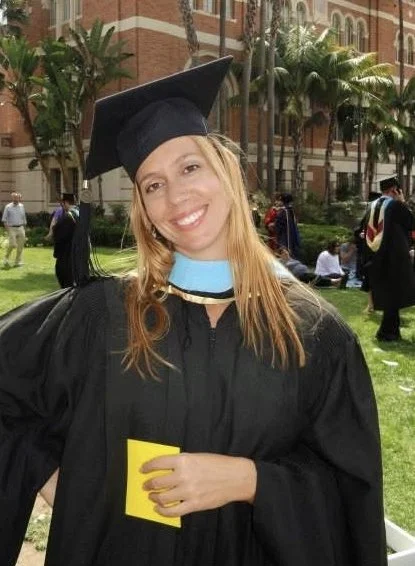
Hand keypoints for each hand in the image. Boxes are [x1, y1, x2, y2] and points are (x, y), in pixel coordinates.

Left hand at [141, 453, 256, 517]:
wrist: (236, 477)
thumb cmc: (217, 464)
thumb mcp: (197, 457)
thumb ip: (181, 463)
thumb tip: (164, 470)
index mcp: (184, 460)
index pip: (158, 463)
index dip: (147, 467)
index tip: (142, 470)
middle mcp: (183, 475)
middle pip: (157, 482)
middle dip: (149, 484)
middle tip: (146, 485)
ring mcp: (188, 491)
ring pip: (163, 498)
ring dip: (154, 497)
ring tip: (153, 497)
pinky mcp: (194, 504)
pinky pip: (173, 511)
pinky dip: (163, 511)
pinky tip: (159, 509)